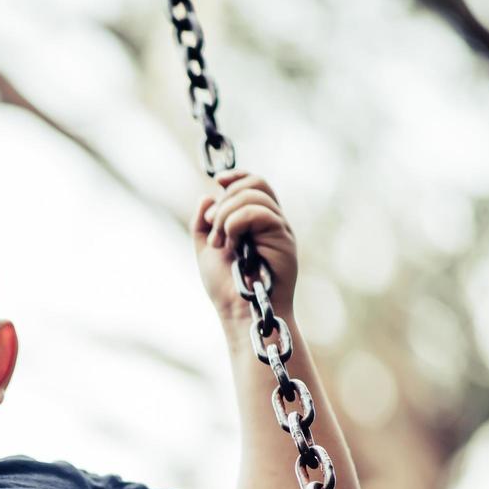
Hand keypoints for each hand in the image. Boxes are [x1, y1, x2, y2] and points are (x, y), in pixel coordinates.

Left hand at [192, 171, 296, 324]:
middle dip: (225, 200)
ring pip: (255, 196)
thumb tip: (208, 195)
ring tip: (220, 243)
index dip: (238, 176)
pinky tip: (230, 243)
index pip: (255, 184)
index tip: (218, 181)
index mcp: (256, 222)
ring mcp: (279, 229)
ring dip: (226, 215)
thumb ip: (203, 222)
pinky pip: (259, 212)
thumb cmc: (227, 288)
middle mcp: (271, 222)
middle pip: (255, 184)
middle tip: (212, 229)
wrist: (239, 313)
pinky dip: (236, 222)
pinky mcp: (284, 240)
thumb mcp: (206, 248)